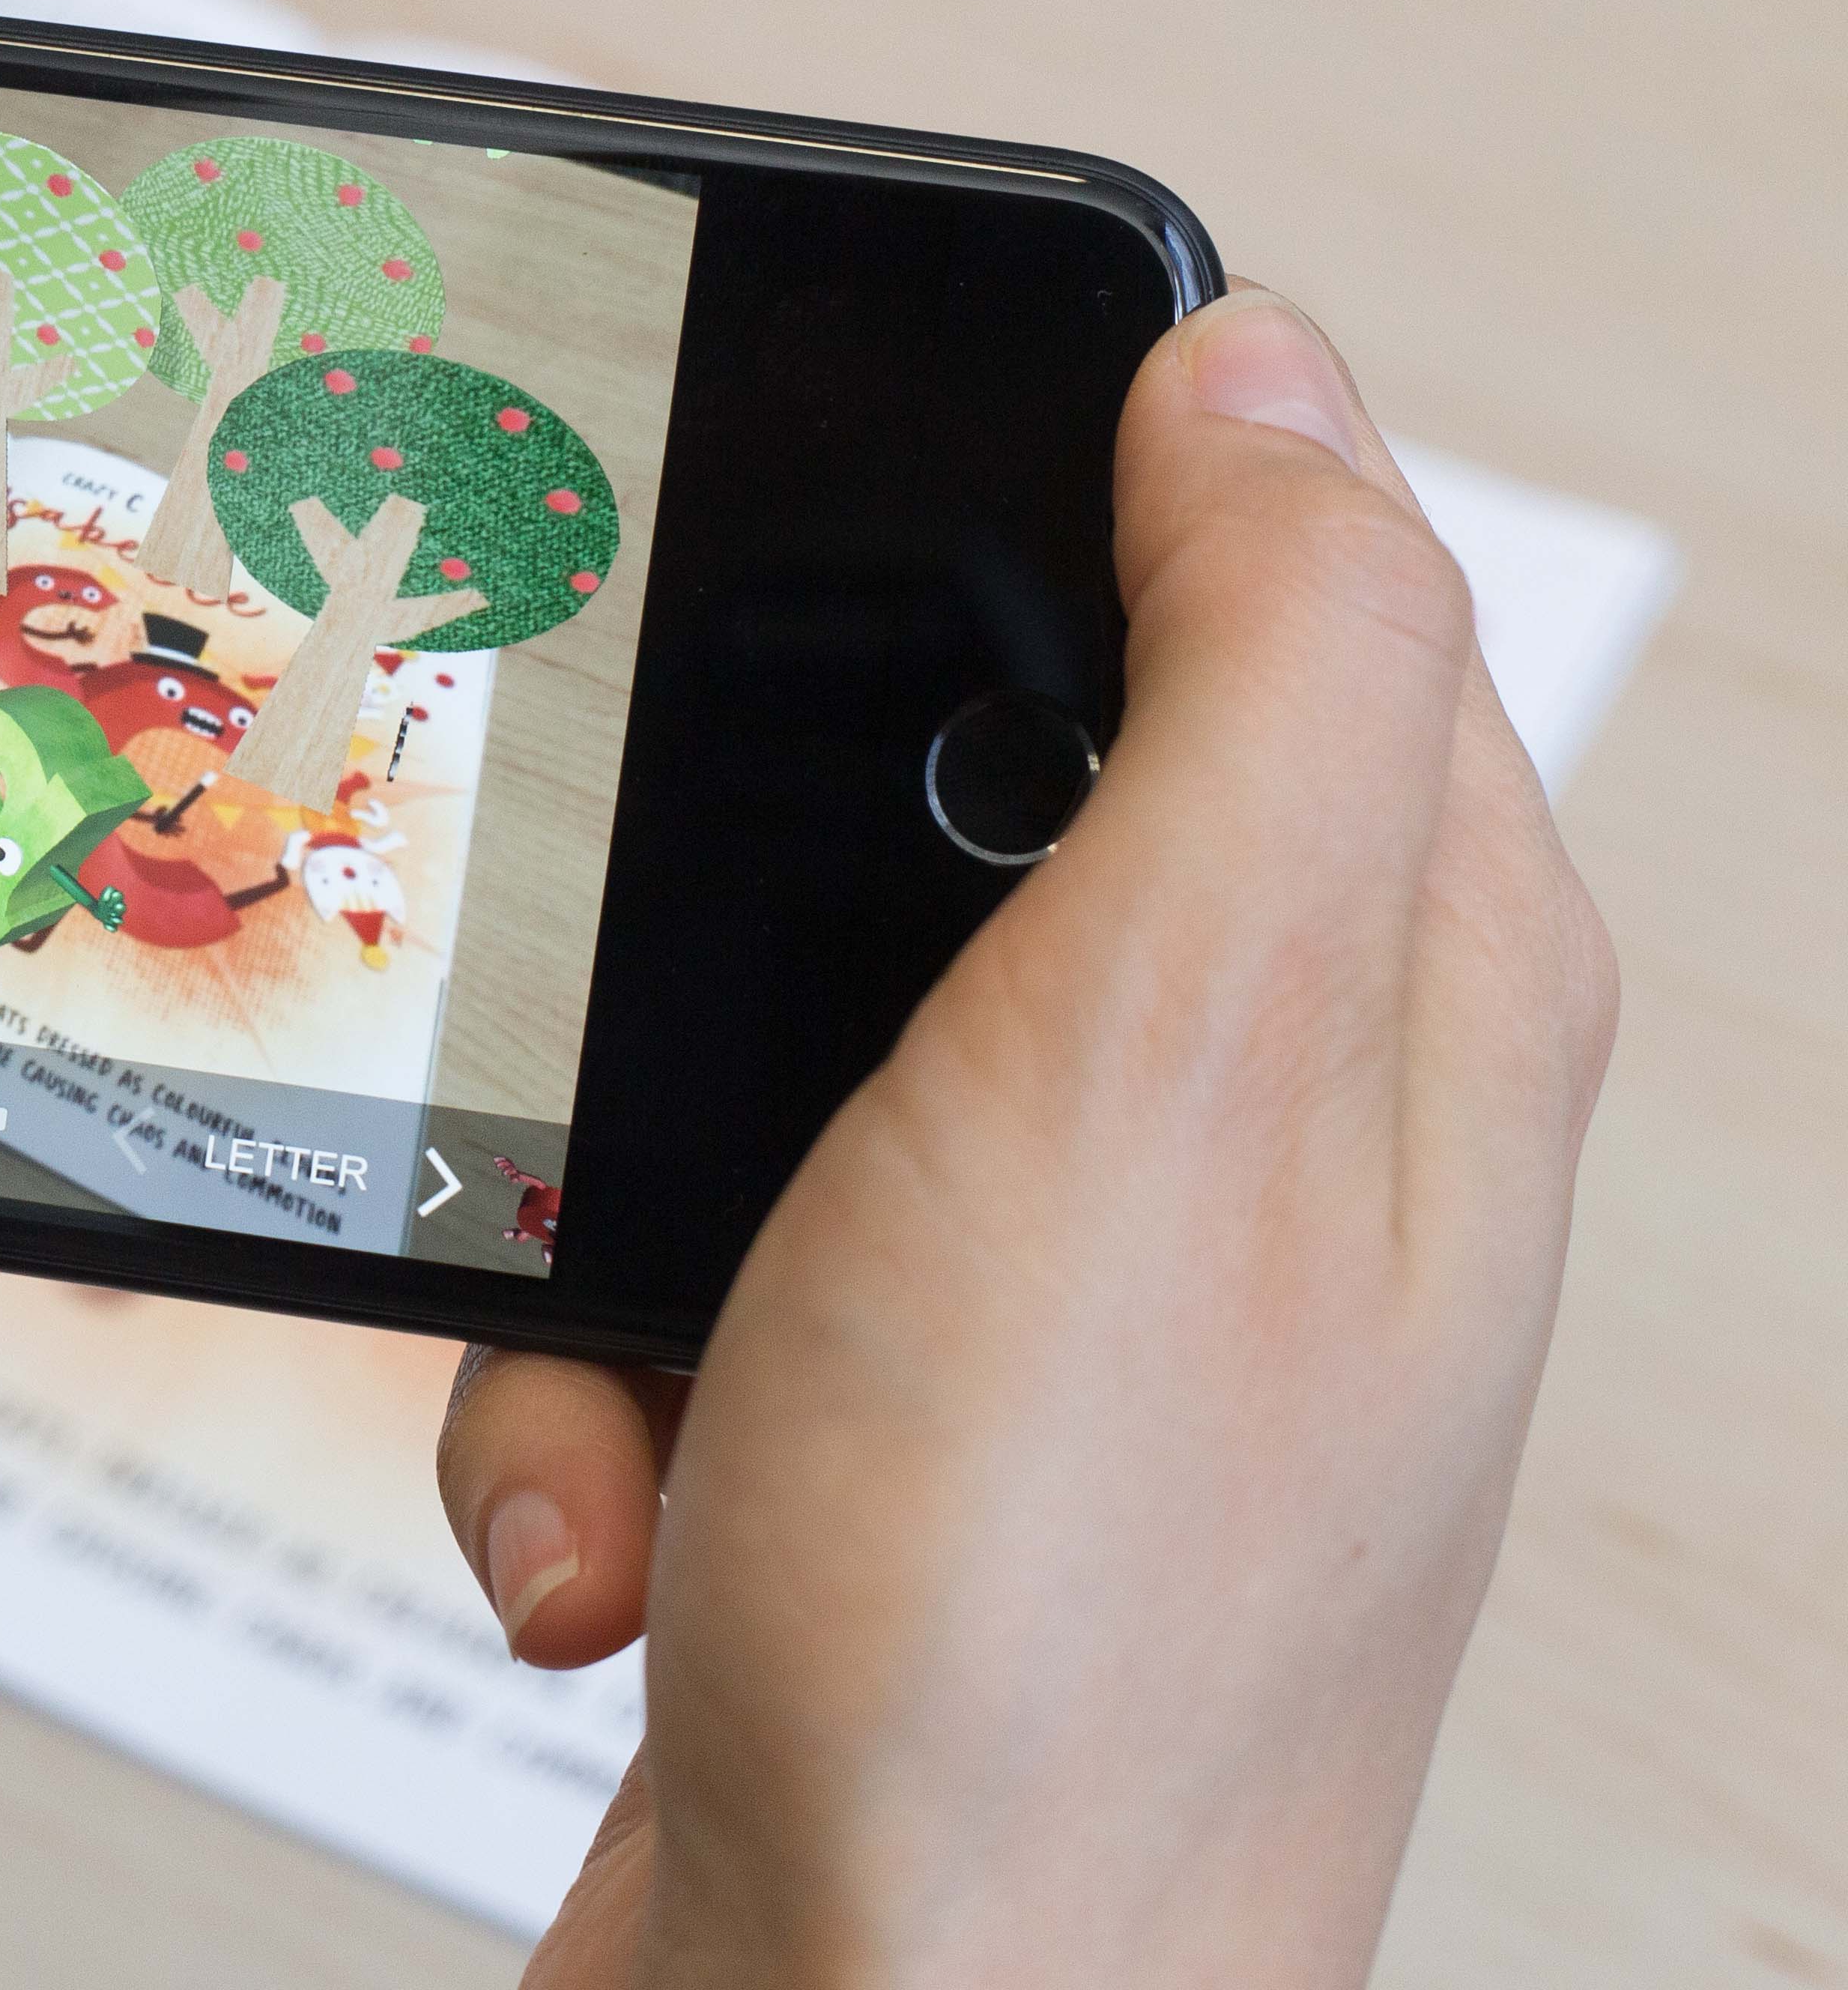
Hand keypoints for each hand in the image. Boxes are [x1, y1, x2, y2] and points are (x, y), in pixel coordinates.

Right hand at [437, 289, 1614, 1984]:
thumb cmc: (1047, 1620)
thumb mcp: (1165, 1044)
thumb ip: (1252, 672)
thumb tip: (1261, 369)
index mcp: (1401, 979)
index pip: (1268, 570)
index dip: (1032, 495)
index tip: (806, 498)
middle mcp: (1262, 1123)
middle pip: (938, 813)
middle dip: (722, 911)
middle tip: (671, 987)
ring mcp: (1065, 1291)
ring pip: (754, 1048)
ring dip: (620, 1175)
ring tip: (654, 1343)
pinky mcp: (886, 1423)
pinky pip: (677, 1266)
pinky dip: (587, 1368)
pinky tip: (624, 1508)